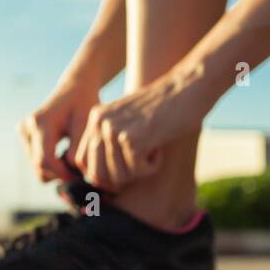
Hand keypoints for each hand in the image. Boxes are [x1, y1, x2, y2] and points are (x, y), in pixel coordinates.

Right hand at [18, 76, 99, 182]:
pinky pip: (35, 160)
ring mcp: (23, 131)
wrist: (75, 88)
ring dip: (55, 169)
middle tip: (79, 171)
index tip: (79, 176)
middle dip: (59, 173)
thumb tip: (69, 171)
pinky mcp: (24, 134)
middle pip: (38, 166)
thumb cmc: (84, 105)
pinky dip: (50, 163)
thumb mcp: (86, 125)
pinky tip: (64, 152)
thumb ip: (77, 149)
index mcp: (42, 122)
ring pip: (36, 166)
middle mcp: (27, 126)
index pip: (45, 159)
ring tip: (73, 158)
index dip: (62, 174)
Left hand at [73, 67, 212, 191]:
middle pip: (98, 174)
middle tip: (141, 161)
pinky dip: (153, 166)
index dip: (100, 176)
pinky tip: (160, 147)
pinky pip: (138, 171)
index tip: (122, 174)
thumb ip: (109, 144)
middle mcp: (100, 122)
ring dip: (139, 170)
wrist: (187, 88)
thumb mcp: (128, 121)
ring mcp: (114, 130)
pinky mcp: (132, 139)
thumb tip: (95, 181)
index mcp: (96, 118)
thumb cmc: (163, 109)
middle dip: (121, 177)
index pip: (82, 161)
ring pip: (118, 176)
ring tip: (153, 148)